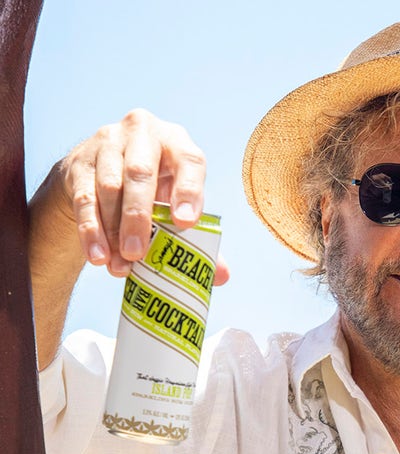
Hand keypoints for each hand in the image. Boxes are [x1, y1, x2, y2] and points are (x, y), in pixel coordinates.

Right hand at [55, 108, 227, 282]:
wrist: (100, 169)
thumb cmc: (154, 187)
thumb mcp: (175, 200)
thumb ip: (199, 235)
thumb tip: (222, 275)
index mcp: (178, 142)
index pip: (189, 161)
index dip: (189, 191)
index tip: (185, 224)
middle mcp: (143, 134)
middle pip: (140, 173)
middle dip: (139, 216)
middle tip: (138, 254)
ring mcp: (107, 143)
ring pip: (109, 188)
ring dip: (113, 230)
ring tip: (119, 264)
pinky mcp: (80, 162)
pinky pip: (84, 198)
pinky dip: (91, 230)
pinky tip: (98, 255)